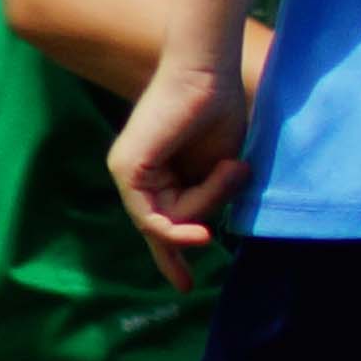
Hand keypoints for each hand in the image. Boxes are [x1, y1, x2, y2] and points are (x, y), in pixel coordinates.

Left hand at [110, 46, 256, 287]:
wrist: (210, 73)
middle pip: (169, 226)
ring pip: (165, 224)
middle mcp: (136, 177)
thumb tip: (208, 232)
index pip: (159, 226)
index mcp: (156, 176)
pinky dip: (180, 224)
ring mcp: (127, 172)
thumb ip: (211, 198)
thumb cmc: (220, 110)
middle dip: (207, 211)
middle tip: (233, 171)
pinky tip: (201, 228)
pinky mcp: (127, 169)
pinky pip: (152, 217)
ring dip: (206, 204)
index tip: (186, 287)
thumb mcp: (221, 170)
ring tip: (230, 167)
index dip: (171, 257)